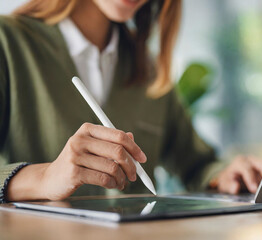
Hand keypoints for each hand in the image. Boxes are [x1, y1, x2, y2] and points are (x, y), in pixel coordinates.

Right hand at [6, 123, 146, 200]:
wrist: (50, 179)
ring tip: (121, 182)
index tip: (142, 159)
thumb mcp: (93, 148)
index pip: (118, 136)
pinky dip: (113, 184)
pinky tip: (113, 185)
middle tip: (134, 175)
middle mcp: (80, 139)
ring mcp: (75, 156)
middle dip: (131, 166)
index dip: (134, 148)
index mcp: (87, 129)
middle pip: (118, 151)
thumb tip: (132, 138)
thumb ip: (111, 142)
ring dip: (122, 178)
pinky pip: (104, 179)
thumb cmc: (77, 162)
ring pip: (112, 167)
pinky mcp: (74, 172)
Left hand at [212, 155, 261, 193]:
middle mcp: (251, 160)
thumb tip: (236, 187)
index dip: (251, 179)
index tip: (254, 189)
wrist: (231, 176)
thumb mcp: (224, 183)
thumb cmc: (229, 179)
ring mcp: (259, 163)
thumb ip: (229, 186)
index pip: (247, 169)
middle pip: (261, 164)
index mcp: (240, 162)